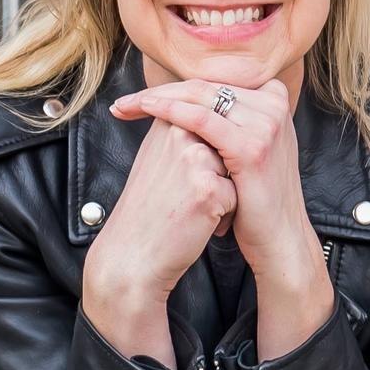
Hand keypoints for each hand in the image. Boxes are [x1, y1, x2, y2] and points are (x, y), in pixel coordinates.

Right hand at [83, 113, 236, 302]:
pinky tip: (200, 225)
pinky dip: (226, 215)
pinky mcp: (208, 187)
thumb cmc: (149, 210)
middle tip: (187, 199)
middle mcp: (181, 133)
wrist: (132, 255)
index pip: (214, 128)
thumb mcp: (156, 157)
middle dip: (220, 176)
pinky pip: (238, 196)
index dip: (208, 161)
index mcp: (169, 121)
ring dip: (225, 194)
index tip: (182, 183)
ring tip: (194, 211)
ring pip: (236, 171)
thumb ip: (183, 131)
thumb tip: (219, 114)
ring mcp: (195, 158)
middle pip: (228, 149)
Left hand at [108, 76, 320, 285]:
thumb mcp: (244, 153)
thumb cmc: (254, 201)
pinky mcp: (252, 146)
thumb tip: (184, 105)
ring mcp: (266, 124)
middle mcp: (273, 106)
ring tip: (127, 105)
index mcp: (272, 103)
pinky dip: (171, 110)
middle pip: (206, 86)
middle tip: (125, 101)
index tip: (141, 100)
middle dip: (161, 91)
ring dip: (158, 97)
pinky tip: (147, 109)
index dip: (177, 88)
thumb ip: (227, 125)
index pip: (215, 84)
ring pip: (202, 96)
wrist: (276, 239)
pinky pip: (203, 119)